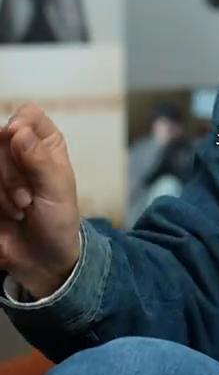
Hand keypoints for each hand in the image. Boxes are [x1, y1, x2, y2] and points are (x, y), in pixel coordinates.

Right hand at [0, 104, 81, 297]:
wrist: (42, 259)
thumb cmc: (58, 220)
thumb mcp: (56, 189)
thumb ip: (38, 159)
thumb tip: (19, 130)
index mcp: (45, 143)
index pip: (27, 115)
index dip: (20, 125)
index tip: (17, 138)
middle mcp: (20, 152)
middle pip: (0, 140)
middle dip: (12, 173)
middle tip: (28, 199)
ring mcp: (1, 171)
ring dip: (3, 191)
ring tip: (21, 209)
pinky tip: (8, 216)